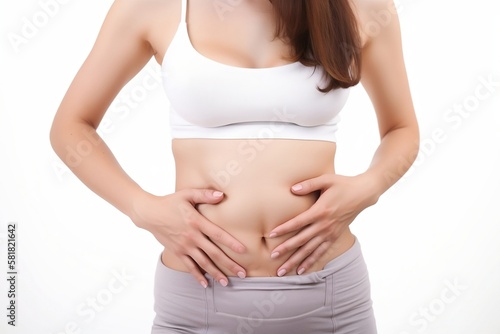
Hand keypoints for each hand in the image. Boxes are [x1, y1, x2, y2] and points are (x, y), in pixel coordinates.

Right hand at [130, 189, 246, 287]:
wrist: (149, 214)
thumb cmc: (170, 202)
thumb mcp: (187, 194)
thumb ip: (205, 194)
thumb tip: (222, 195)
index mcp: (196, 222)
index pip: (217, 234)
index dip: (231, 243)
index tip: (243, 251)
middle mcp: (192, 237)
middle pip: (214, 253)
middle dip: (229, 264)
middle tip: (242, 273)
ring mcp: (184, 246)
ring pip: (203, 263)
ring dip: (215, 273)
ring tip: (226, 282)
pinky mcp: (177, 252)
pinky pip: (189, 266)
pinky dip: (197, 276)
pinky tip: (205, 284)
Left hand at [269, 173, 379, 275]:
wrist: (363, 193)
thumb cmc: (342, 184)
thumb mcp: (326, 180)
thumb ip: (308, 184)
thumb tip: (292, 189)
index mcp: (320, 211)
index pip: (298, 222)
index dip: (284, 229)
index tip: (271, 235)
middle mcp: (324, 225)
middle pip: (302, 240)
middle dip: (286, 249)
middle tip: (272, 257)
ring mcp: (330, 233)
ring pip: (309, 250)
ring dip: (295, 261)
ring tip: (282, 271)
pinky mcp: (334, 236)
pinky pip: (320, 252)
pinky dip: (310, 262)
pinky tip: (301, 270)